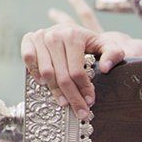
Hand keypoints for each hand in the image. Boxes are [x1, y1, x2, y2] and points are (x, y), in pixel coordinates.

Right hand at [21, 0, 141, 118]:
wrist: (71, 29)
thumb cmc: (89, 42)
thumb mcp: (105, 45)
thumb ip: (113, 54)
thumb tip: (105, 68)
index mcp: (73, 35)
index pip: (77, 71)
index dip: (84, 89)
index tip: (90, 102)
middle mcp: (55, 34)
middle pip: (62, 76)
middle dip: (72, 97)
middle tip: (79, 111)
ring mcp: (40, 36)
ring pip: (46, 73)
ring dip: (55, 91)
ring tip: (64, 102)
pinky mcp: (29, 39)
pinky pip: (28, 60)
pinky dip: (34, 73)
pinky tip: (44, 83)